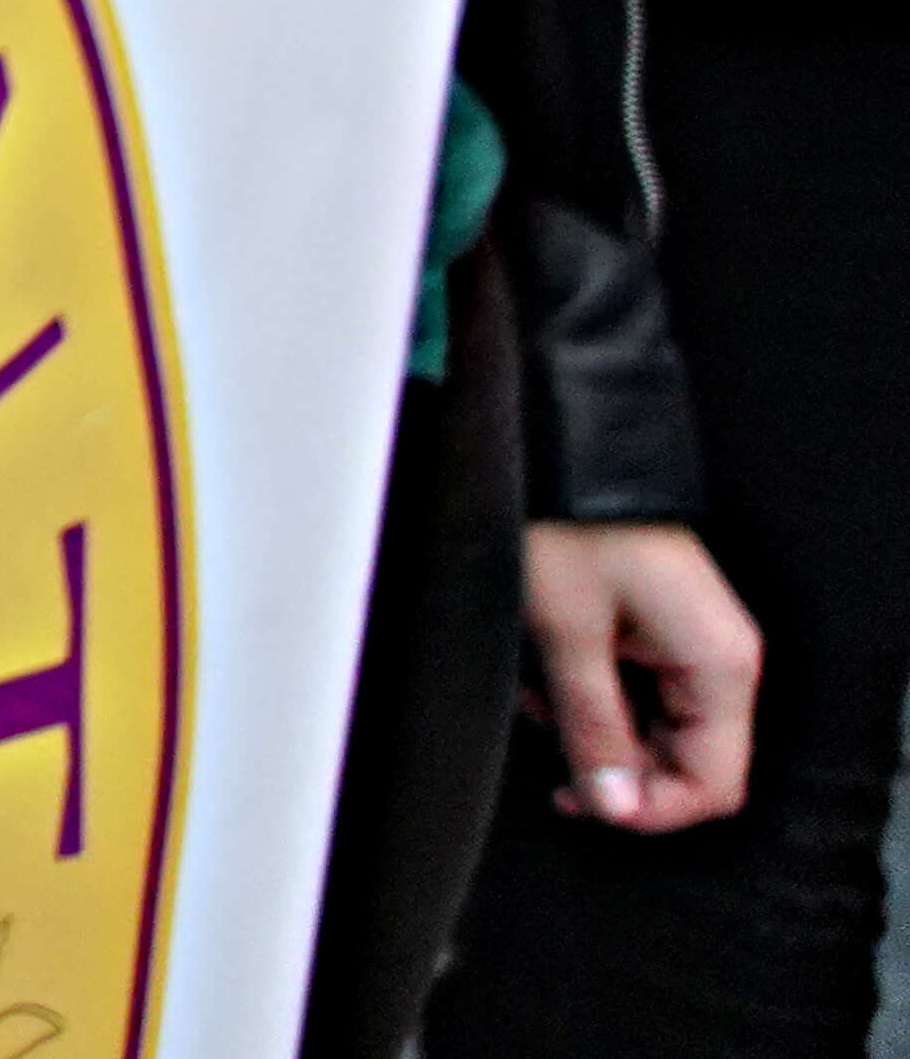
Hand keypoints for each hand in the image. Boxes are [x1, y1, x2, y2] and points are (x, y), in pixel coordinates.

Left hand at [527, 513, 759, 832]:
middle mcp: (718, 661)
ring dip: (595, 729)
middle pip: (684, 761)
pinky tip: (548, 677)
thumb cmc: (569, 524)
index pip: (713, 784)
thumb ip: (592, 725)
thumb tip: (611, 804)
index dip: (650, 808)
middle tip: (550, 743)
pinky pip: (637, 691)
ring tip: (540, 697)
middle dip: (614, 765)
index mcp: (719, 666)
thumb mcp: (566, 632)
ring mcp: (691, 644)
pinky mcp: (659, 630)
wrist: (563, 449)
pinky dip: (591, 697)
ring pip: (654, 730)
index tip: (587, 802)